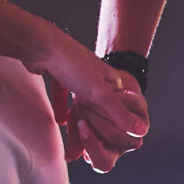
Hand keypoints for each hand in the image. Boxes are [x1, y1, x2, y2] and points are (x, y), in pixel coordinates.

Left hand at [37, 41, 147, 174]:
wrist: (41, 46)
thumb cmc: (72, 65)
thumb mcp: (100, 93)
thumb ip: (119, 114)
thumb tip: (141, 131)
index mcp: (109, 77)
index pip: (118, 103)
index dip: (115, 120)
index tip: (109, 137)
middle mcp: (94, 74)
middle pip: (98, 102)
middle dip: (94, 119)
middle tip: (90, 136)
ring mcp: (76, 72)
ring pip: (79, 99)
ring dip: (78, 114)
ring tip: (76, 131)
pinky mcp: (58, 73)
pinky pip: (62, 93)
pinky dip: (61, 107)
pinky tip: (60, 121)